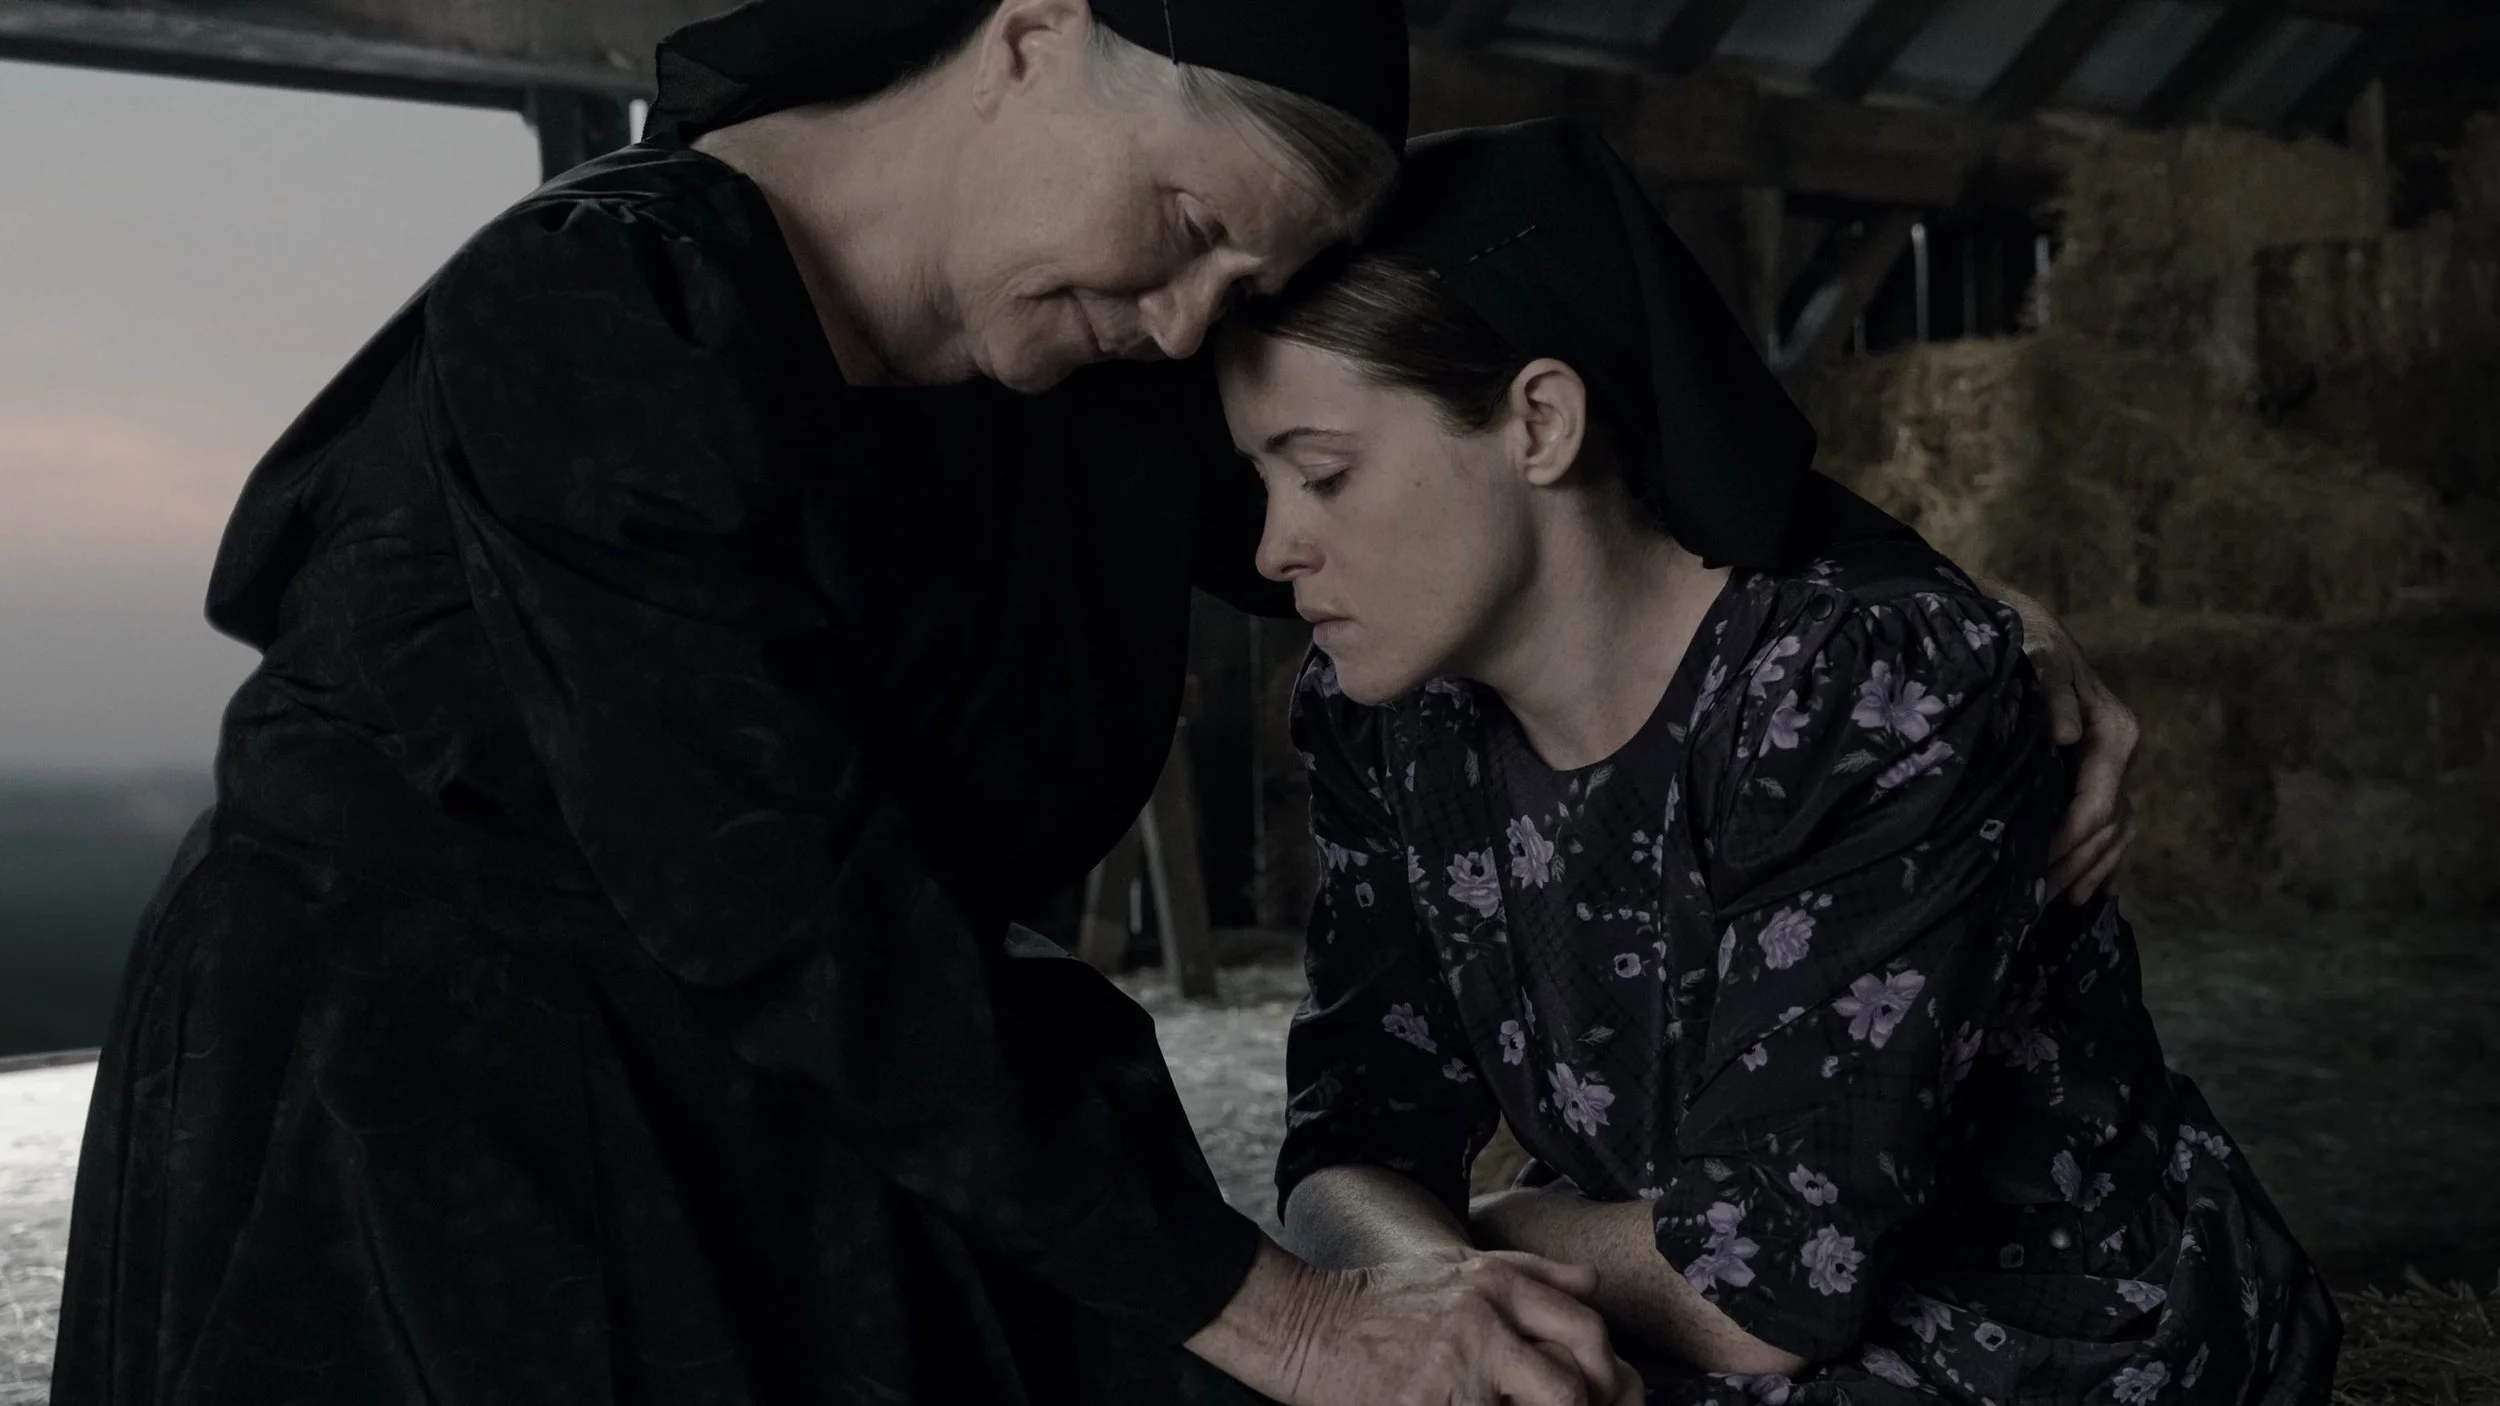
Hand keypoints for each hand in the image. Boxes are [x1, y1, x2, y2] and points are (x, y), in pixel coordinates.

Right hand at [1191, 1239, 1640, 1405]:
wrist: (1304, 1323)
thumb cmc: (1381, 1301)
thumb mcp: (1455, 1266)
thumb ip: (1530, 1272)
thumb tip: (1594, 1282)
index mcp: (1496, 1283)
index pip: (1587, 1328)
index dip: (1605, 1373)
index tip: (1596, 1396)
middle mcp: (1485, 1319)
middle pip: (1578, 1377)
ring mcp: (1458, 1367)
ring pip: (1550, 1405)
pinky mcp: (1429, 1405)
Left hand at [1996, 589, 2139, 903]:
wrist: (2030, 629)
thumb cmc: (2030, 644)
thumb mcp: (2039, 656)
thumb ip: (2053, 691)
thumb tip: (2067, 734)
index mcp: (2115, 733)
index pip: (2099, 803)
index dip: (2071, 839)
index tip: (2040, 867)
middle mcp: (2121, 754)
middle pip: (2110, 825)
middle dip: (2076, 864)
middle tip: (2037, 899)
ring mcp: (2114, 766)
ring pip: (2115, 831)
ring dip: (2090, 869)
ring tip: (2057, 902)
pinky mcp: (2100, 773)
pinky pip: (2112, 825)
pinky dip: (2104, 860)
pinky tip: (2091, 891)